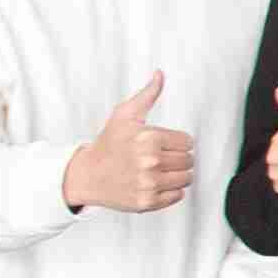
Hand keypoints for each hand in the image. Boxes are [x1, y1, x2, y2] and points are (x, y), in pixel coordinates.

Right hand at [62, 72, 190, 213]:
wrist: (87, 175)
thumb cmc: (107, 144)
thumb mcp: (124, 115)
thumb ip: (147, 95)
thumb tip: (160, 75)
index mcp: (149, 139)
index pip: (188, 142)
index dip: (177, 142)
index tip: (161, 143)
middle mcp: (150, 162)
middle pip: (190, 161)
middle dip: (177, 158)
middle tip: (159, 157)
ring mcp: (149, 184)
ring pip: (187, 178)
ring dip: (176, 174)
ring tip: (158, 169)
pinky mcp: (148, 202)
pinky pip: (178, 196)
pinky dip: (170, 191)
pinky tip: (154, 182)